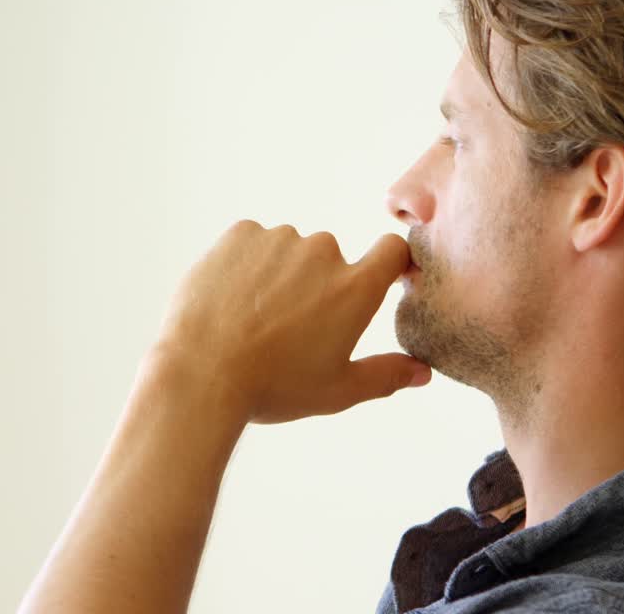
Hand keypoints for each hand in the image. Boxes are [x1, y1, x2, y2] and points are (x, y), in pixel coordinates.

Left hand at [147, 219, 432, 424]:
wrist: (201, 373)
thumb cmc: (272, 386)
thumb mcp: (337, 390)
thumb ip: (385, 375)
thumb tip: (422, 372)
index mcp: (355, 289)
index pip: (393, 251)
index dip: (389, 263)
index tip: (379, 279)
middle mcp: (323, 252)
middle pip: (331, 258)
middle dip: (316, 284)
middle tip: (289, 327)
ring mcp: (279, 239)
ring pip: (289, 251)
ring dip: (279, 274)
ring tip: (253, 319)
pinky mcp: (240, 234)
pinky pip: (253, 243)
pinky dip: (246, 265)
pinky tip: (232, 301)